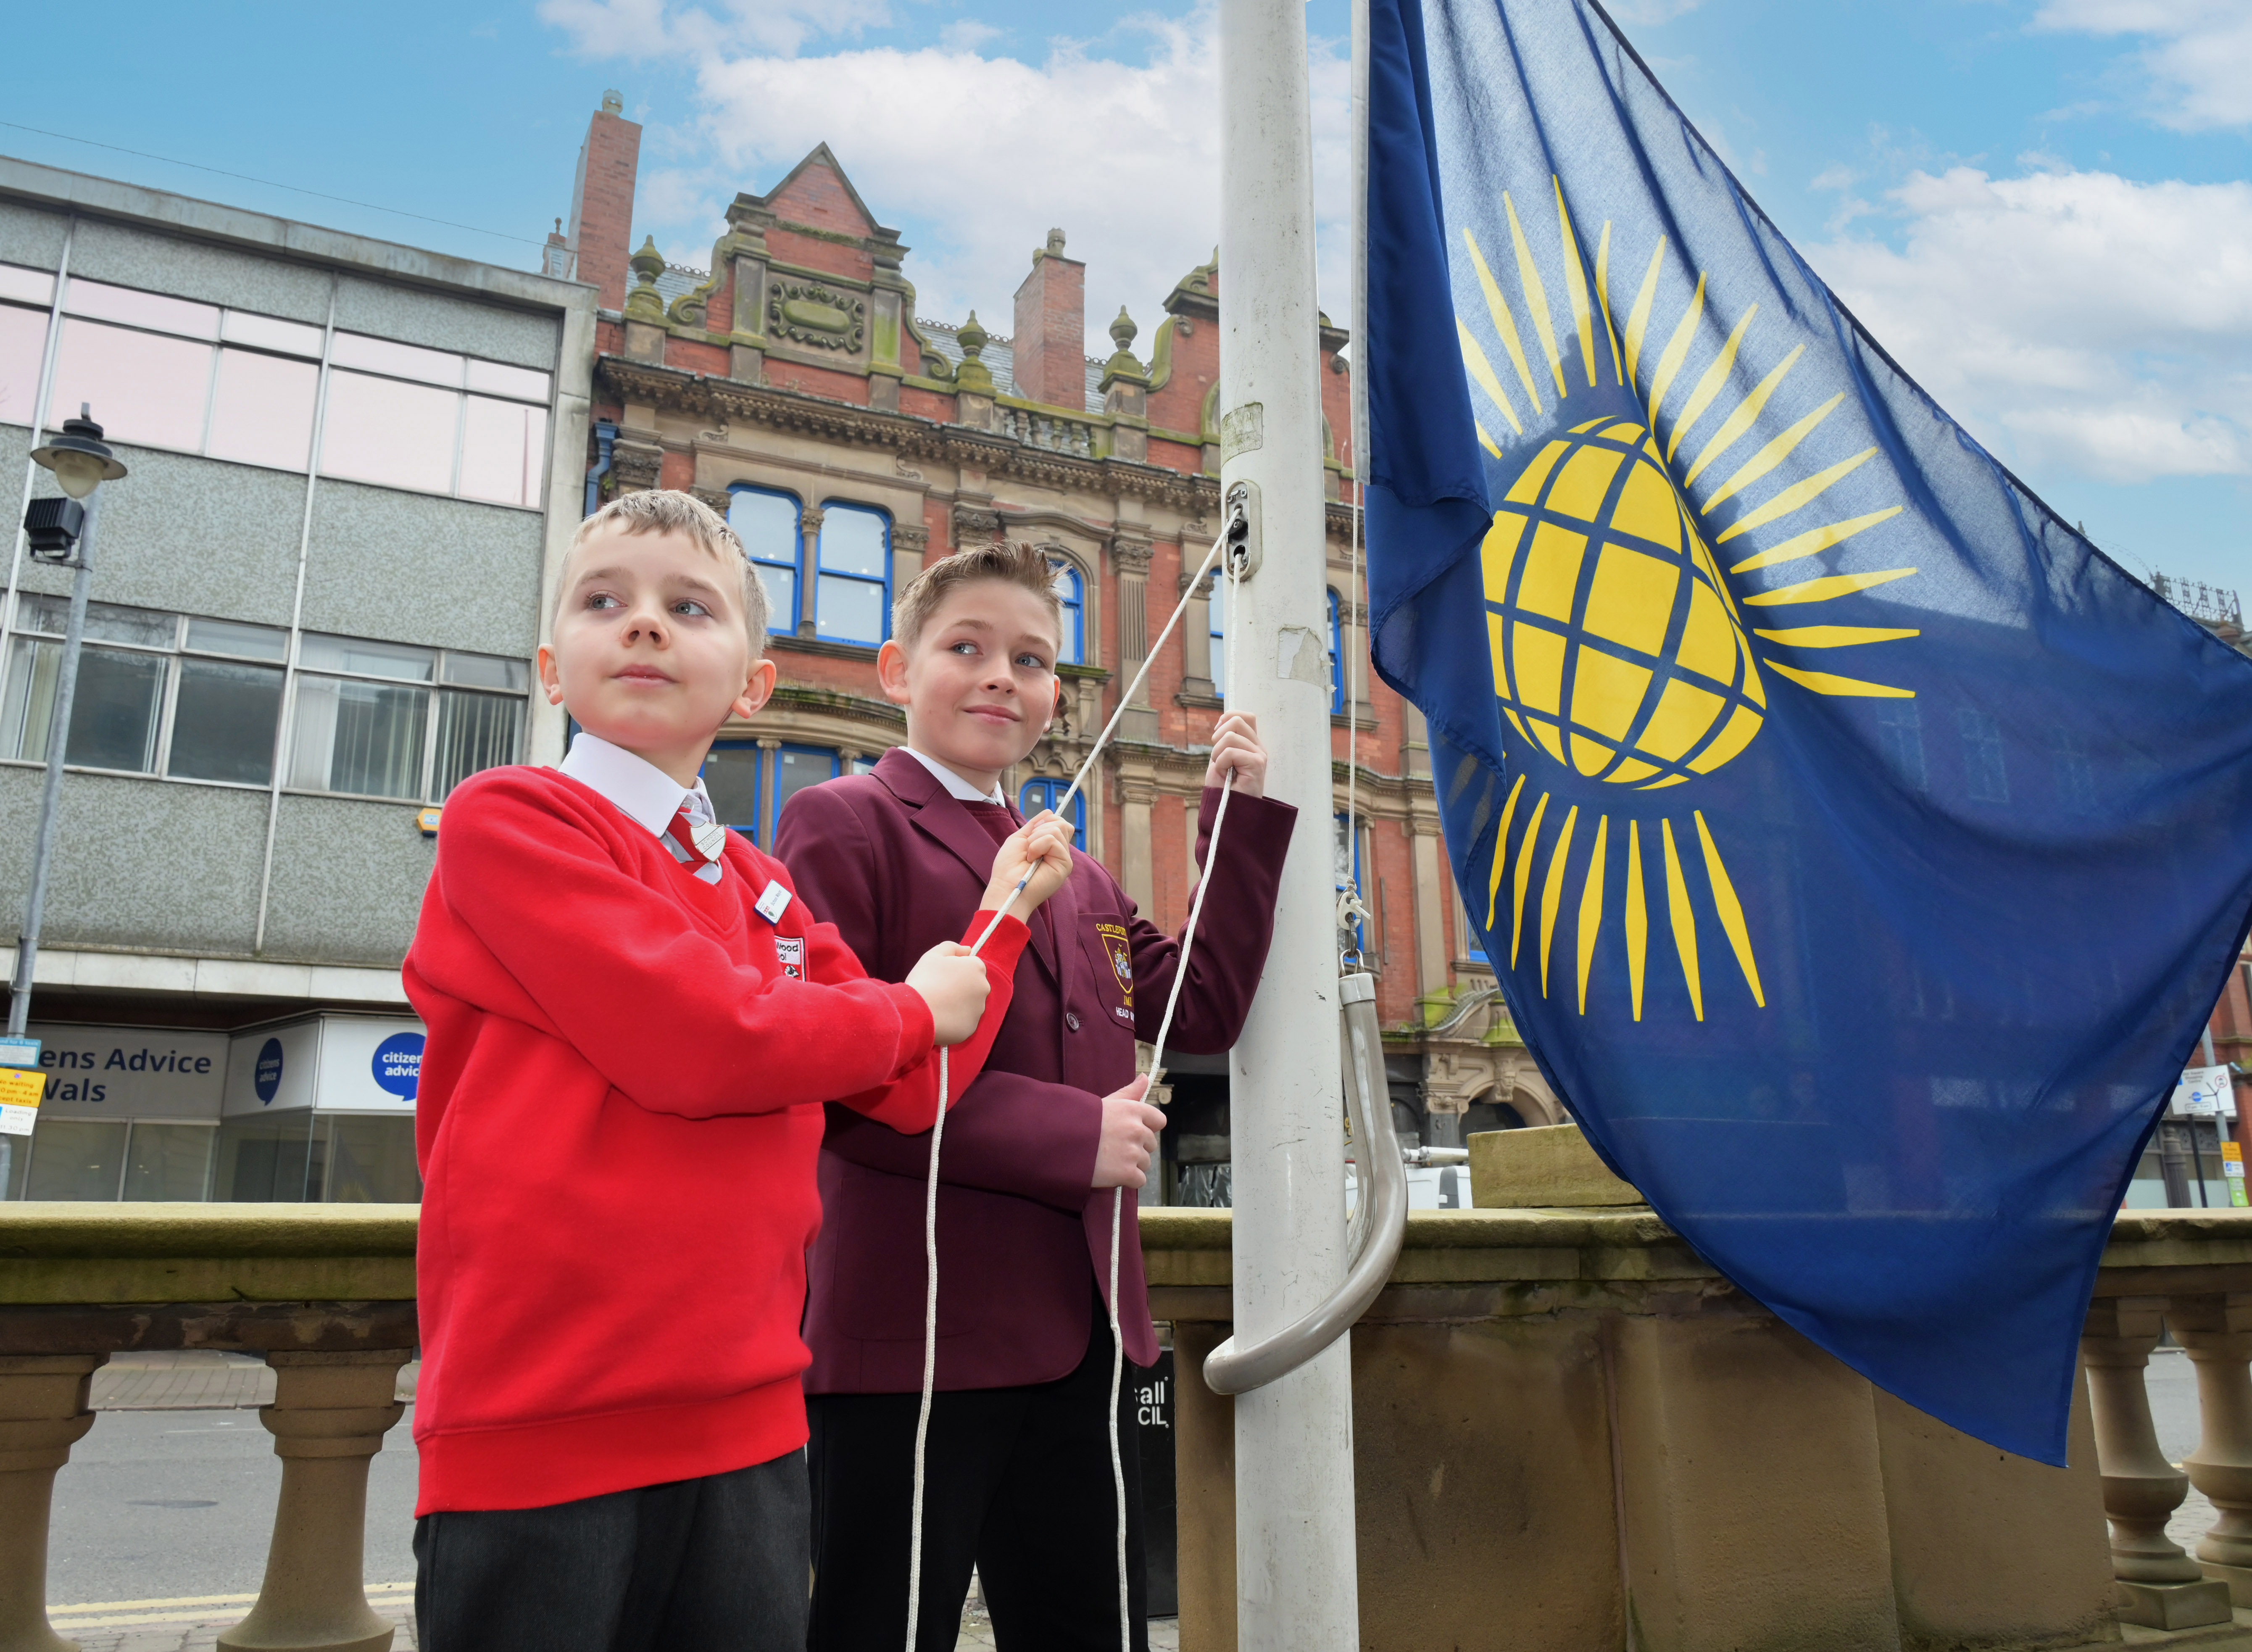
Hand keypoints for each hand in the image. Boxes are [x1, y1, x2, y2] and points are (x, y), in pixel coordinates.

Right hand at [906, 940, 990, 1047]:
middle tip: (940, 990)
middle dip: (961, 986)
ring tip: (938, 1005)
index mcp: (977, 968)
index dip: (957, 969)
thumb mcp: (933, 955)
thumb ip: (952, 947)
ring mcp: (979, 1009)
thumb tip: (967, 950)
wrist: (917, 1013)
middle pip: (974, 985)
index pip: (972, 965)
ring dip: (959, 1003)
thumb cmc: (925, 980)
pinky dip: (955, 1019)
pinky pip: (964, 1020)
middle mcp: (983, 988)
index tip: (943, 975)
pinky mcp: (972, 1027)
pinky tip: (941, 1017)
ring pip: (970, 1004)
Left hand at [981, 812, 1075, 913]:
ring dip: (1035, 839)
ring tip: (1029, 855)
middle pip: (1061, 823)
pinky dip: (1037, 846)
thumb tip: (1049, 811)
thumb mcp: (1020, 838)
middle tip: (1028, 848)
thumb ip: (1035, 825)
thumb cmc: (1008, 867)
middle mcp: (1060, 852)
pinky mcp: (1065, 865)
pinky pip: (1053, 840)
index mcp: (1050, 847)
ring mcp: (1064, 859)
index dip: (1045, 822)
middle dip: (1039, 830)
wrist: (1006, 886)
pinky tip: (1032, 859)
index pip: (1059, 823)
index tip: (1030, 835)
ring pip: (1057, 829)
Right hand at [1092, 1074, 1165, 1188]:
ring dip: (1132, 1165)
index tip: (1130, 1132)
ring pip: (1145, 1163)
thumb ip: (1129, 1093)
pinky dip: (1128, 1180)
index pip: (1159, 1121)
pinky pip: (1139, 1180)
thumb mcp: (1107, 1103)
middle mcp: (1137, 1129)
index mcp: (1133, 1110)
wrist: (1059, 1142)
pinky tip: (1111, 1173)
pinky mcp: (1127, 1173)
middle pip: (1151, 1144)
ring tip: (1109, 1160)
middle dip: (1136, 1148)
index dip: (1146, 1128)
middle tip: (1113, 1148)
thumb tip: (1145, 1077)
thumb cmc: (1081, 1122)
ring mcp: (1132, 1152)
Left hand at [1204, 712, 1267, 796]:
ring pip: (1230, 736)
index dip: (1227, 718)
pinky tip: (1225, 775)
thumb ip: (1225, 740)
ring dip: (1217, 754)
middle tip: (1218, 758)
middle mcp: (1258, 747)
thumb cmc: (1223, 788)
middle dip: (1218, 737)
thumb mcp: (1220, 758)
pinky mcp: (1257, 763)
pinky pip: (1230, 752)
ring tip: (1222, 769)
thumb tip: (1222, 721)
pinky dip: (1220, 764)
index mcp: (1251, 744)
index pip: (1244, 716)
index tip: (1216, 736)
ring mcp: (1259, 755)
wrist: (1228, 810)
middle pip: (1237, 720)